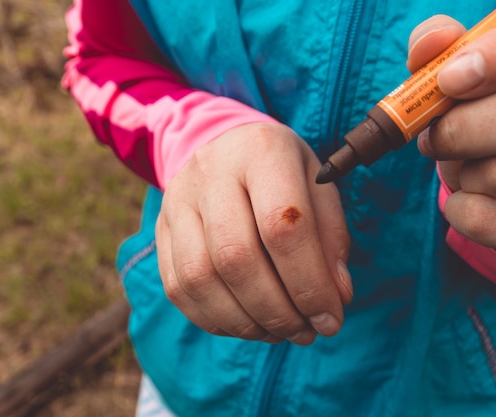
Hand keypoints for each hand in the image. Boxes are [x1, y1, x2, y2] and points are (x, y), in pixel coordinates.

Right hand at [155, 123, 351, 344]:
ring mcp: (178, 201)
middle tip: (305, 331)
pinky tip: (248, 324)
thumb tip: (335, 297)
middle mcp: (212, 172)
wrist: (225, 145)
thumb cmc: (282, 171)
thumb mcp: (320, 188)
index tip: (331, 318)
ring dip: (245, 322)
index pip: (283, 226)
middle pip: (236, 257)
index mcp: (262, 151)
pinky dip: (216, 320)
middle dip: (276, 310)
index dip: (309, 283)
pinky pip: (179, 289)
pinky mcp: (161, 230)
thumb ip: (332, 240)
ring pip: (201, 279)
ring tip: (279, 332)